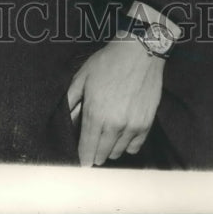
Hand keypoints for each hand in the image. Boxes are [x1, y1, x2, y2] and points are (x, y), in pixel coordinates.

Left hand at [67, 35, 164, 166]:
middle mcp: (113, 124)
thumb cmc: (108, 62)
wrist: (140, 53)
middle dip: (94, 152)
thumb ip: (72, 101)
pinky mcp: (146, 125)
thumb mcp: (82, 77)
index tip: (80, 161)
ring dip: (109, 148)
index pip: (86, 149)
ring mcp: (132, 126)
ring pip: (117, 153)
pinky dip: (126, 145)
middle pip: (101, 155)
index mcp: (95, 113)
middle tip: (91, 142)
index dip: (82, 158)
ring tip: (106, 134)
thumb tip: (66, 120)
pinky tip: (121, 133)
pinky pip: (134, 147)